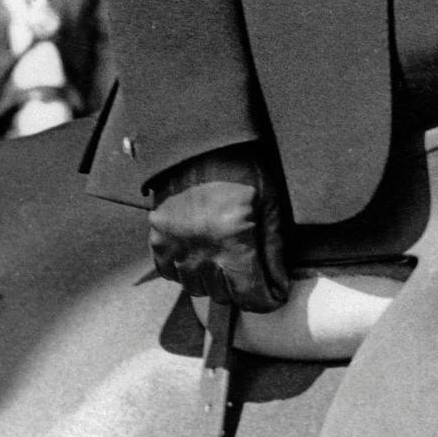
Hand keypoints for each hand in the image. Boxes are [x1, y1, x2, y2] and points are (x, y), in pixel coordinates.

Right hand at [147, 141, 290, 311]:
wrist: (200, 139)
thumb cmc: (242, 165)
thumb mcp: (269, 201)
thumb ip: (274, 248)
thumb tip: (279, 285)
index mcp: (233, 240)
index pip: (252, 296)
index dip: (267, 297)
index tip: (274, 292)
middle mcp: (201, 249)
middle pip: (225, 296)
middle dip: (242, 287)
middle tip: (250, 267)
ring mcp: (176, 245)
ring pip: (197, 288)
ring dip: (213, 280)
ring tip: (224, 258)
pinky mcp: (158, 237)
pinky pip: (170, 273)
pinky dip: (184, 270)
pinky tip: (198, 253)